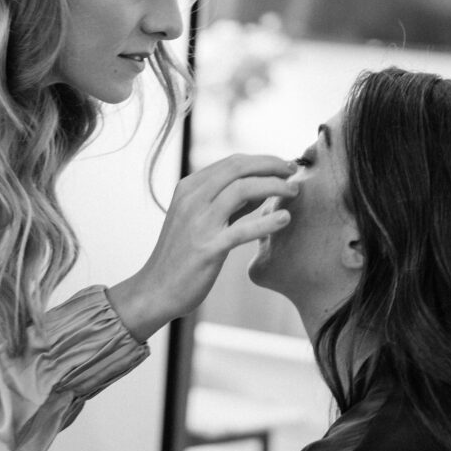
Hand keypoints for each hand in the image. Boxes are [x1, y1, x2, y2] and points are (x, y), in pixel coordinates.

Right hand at [108, 153, 295, 340]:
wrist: (155, 290)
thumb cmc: (181, 256)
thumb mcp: (198, 220)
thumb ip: (227, 203)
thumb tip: (262, 188)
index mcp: (188, 188)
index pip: (232, 162)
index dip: (262, 160)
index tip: (283, 166)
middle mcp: (191, 199)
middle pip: (238, 168)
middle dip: (271, 165)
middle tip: (293, 171)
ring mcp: (198, 222)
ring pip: (242, 189)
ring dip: (274, 186)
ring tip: (294, 192)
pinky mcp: (207, 248)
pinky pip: (242, 229)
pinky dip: (267, 221)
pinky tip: (285, 219)